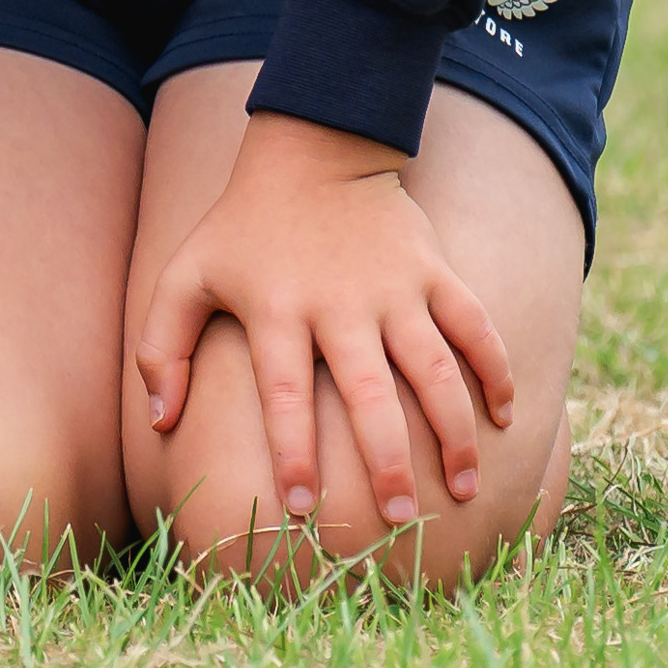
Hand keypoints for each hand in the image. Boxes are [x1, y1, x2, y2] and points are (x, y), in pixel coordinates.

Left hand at [132, 111, 517, 532]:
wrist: (314, 148)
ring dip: (454, 431)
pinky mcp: (434, 271)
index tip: (303, 509)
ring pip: (435, 369)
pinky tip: (506, 419)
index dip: (293, 453)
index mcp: (277, 310)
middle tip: (400, 519)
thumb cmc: (242, 226)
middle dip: (387, 461)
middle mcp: (340, 304)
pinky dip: (497, 371)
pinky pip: (475, 326)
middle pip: (369, 394)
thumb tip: (160, 423)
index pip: (283, 395)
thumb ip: (161, 347)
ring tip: (462, 488)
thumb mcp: (185, 273)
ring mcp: (394, 288)